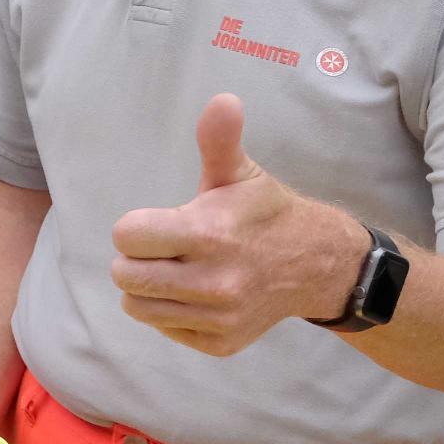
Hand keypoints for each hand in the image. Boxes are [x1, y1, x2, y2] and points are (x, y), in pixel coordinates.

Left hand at [108, 96, 363, 355]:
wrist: (318, 265)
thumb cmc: (264, 213)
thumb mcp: (241, 174)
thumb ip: (220, 140)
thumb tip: (222, 100)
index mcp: (211, 234)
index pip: (127, 237)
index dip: (136, 227)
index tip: (160, 221)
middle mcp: (216, 281)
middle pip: (125, 276)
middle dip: (135, 258)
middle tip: (164, 248)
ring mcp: (219, 316)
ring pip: (138, 307)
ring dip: (147, 288)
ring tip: (177, 269)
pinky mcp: (221, 343)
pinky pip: (164, 328)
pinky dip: (171, 313)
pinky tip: (197, 293)